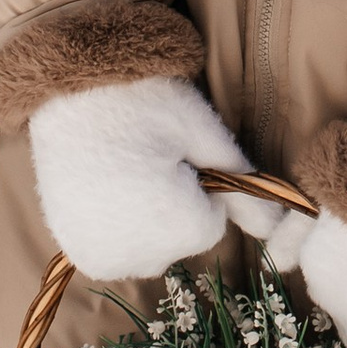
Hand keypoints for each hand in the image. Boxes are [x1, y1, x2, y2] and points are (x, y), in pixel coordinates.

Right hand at [28, 77, 254, 281]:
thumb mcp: (204, 135)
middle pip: (181, 241)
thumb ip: (243, 187)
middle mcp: (137, 256)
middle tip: (144, 160)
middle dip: (174, 207)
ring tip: (122, 173)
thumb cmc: (145, 102)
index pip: (212, 223)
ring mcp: (103, 259)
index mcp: (175, 226)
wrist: (69, 88)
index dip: (200, 185)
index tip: (171, 153)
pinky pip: (119, 252)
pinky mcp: (78, 254)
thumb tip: (277, 227)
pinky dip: (117, 229)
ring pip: (152, 249)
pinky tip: (103, 191)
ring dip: (146, 221)